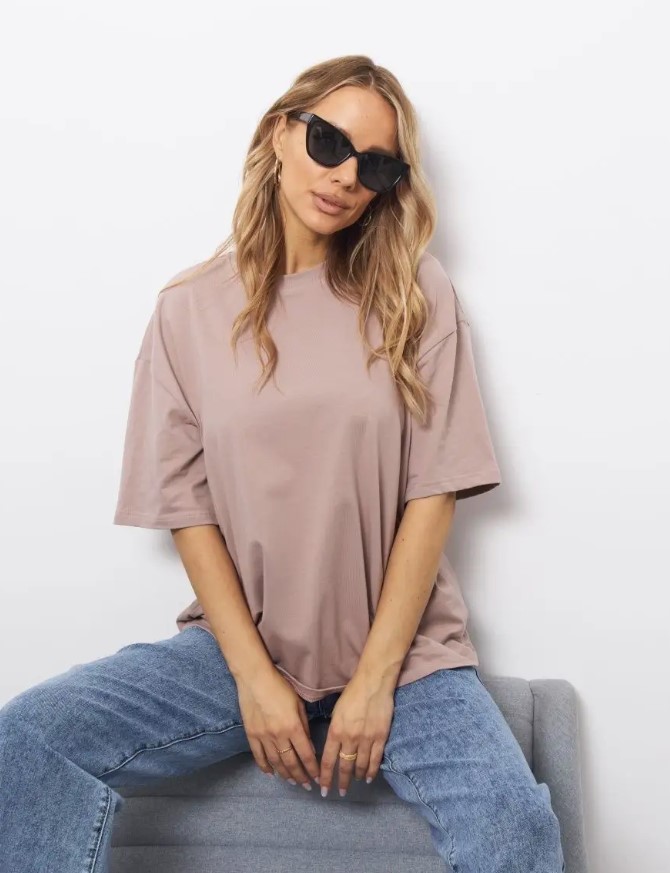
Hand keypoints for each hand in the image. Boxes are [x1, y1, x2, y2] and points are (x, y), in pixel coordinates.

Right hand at [236, 667, 319, 789]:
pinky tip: (271, 774)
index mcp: (293, 727)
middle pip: (291, 762)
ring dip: (285, 774)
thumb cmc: (280, 687)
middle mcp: (279, 736)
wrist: (255, 679)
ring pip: (275, 763)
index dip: (312, 768)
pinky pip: (258, 756)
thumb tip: (309, 745)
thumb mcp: (298, 703)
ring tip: (292, 781)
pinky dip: (265, 767)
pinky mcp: (251, 735)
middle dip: (300, 776)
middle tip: (306, 785)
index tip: (317, 777)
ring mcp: (263, 737)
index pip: (306, 754)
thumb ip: (304, 725)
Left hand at [319, 672, 393, 796]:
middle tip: (340, 792)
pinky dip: (371, 771)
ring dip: (356, 776)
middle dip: (341, 782)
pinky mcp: (380, 738)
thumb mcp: (336, 711)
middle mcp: (349, 739)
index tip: (323, 789)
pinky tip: (368, 777)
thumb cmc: (352, 693)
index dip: (325, 777)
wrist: (373, 683)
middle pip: (344, 767)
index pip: (327, 761)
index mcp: (335, 731)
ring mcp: (366, 740)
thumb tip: (333, 745)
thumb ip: (335, 730)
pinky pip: (375, 760)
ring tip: (355, 782)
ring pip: (359, 765)